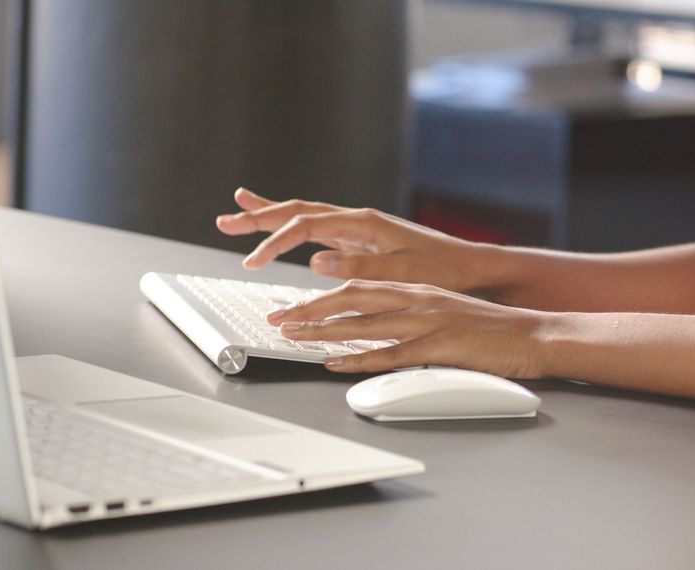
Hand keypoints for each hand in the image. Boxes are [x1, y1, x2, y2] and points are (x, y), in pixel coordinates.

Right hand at [216, 188, 491, 292]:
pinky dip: (295, 225)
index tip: (253, 262)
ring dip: (272, 215)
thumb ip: (358, 268)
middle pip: (297, 211)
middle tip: (224, 220)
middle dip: (259, 216)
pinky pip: (319, 227)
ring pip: (305, 215)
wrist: (469, 266)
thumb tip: (315, 260)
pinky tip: (284, 227)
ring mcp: (358, 228)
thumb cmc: (441, 270)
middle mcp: (357, 220)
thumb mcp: (401, 273)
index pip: (305, 226)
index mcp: (362, 224)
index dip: (274, 243)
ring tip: (240, 210)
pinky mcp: (361, 239)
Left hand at [266, 279, 554, 377]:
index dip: (322, 297)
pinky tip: (336, 363)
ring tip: (293, 337)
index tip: (295, 307)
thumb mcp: (446, 314)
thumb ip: (411, 319)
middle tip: (279, 319)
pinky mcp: (440, 345)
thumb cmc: (493, 330)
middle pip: (351, 298)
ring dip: (324, 331)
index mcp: (417, 288)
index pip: (359, 287)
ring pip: (364, 323)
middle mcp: (418, 298)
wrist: (534, 334)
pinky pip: (391, 353)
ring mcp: (428, 321)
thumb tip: (379, 335)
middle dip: (310, 309)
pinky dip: (359, 359)